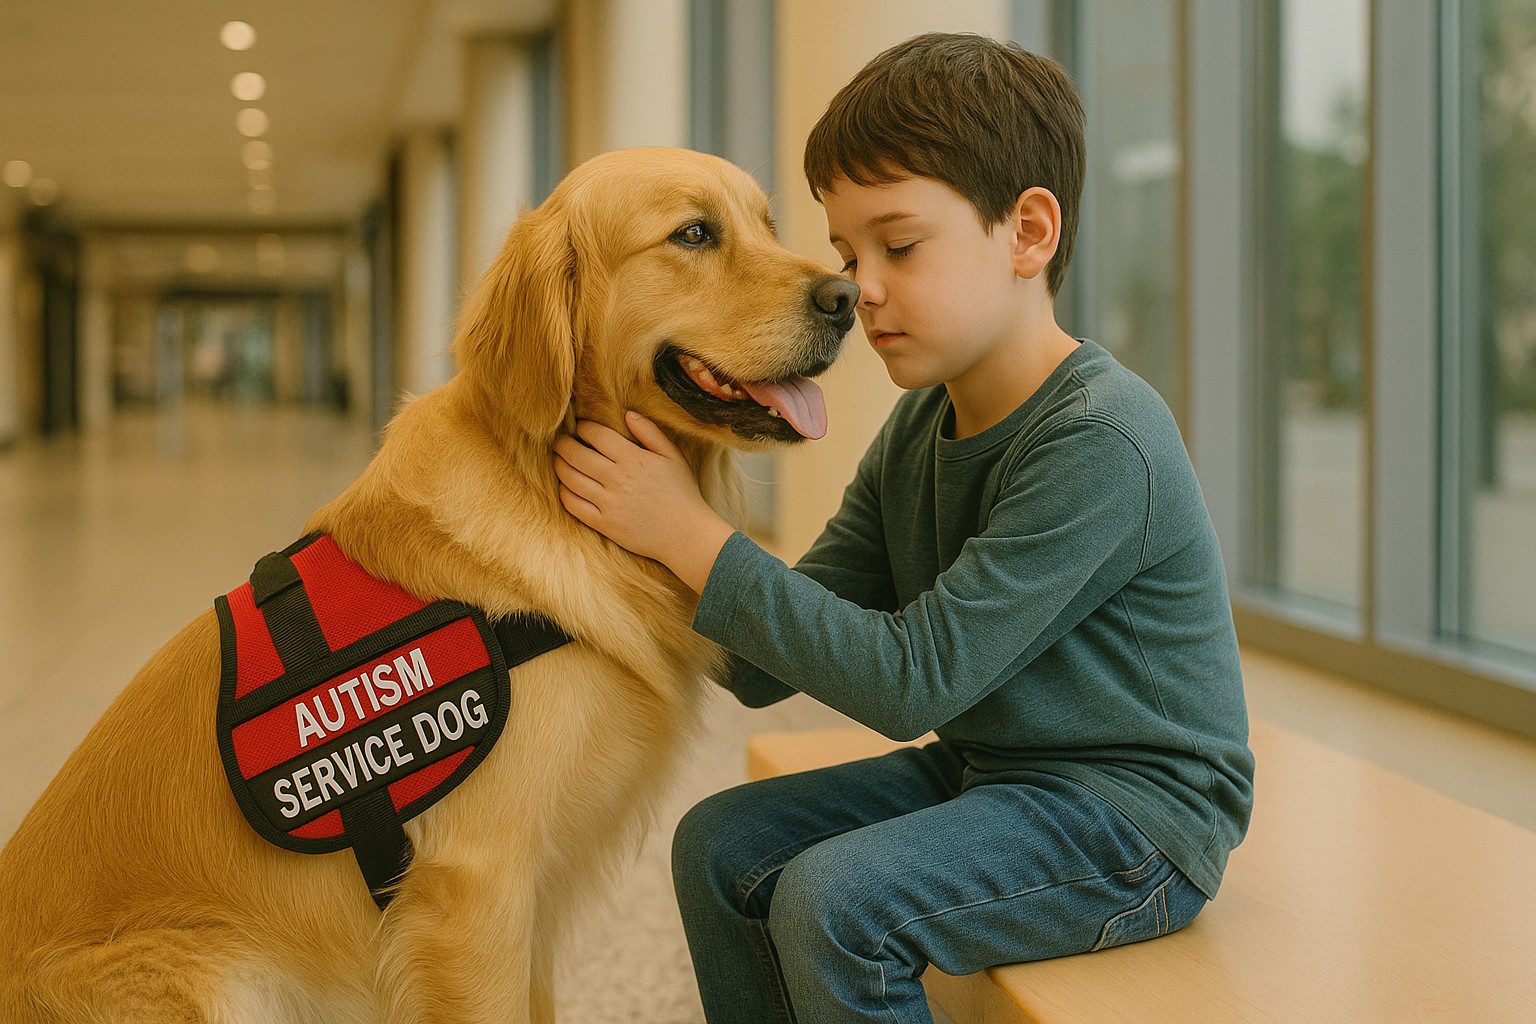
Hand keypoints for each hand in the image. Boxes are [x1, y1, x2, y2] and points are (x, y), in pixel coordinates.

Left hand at [552, 412, 734, 592]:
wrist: (685, 534)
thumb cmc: (681, 492)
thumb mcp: (673, 456)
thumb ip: (650, 432)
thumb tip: (628, 414)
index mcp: (634, 459)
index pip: (597, 435)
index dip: (583, 427)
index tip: (580, 426)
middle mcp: (618, 479)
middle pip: (577, 455)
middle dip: (563, 444)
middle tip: (559, 441)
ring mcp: (609, 503)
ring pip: (570, 478)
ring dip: (559, 465)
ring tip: (558, 459)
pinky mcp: (604, 524)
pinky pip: (573, 505)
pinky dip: (564, 492)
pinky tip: (565, 486)